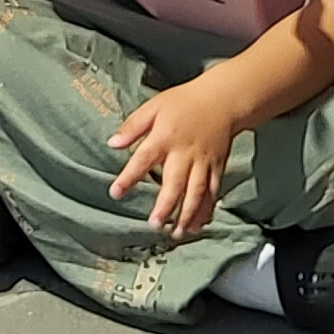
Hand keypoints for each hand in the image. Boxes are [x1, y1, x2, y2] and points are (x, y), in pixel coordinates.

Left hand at [106, 78, 247, 243]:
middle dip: (166, 206)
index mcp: (165, 137)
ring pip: (196, 192)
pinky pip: (213, 192)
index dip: (129, 177)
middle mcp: (185, 152)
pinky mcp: (217, 167)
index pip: (143, 159)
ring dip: (187, 214)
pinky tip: (198, 225)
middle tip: (155, 224)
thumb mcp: (154, 106)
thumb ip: (133, 126)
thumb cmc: (184, 102)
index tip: (116, 193)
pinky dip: (206, 210)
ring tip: (176, 233)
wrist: (222, 99)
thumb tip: (112, 144)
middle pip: (175, 182)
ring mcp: (203, 162)